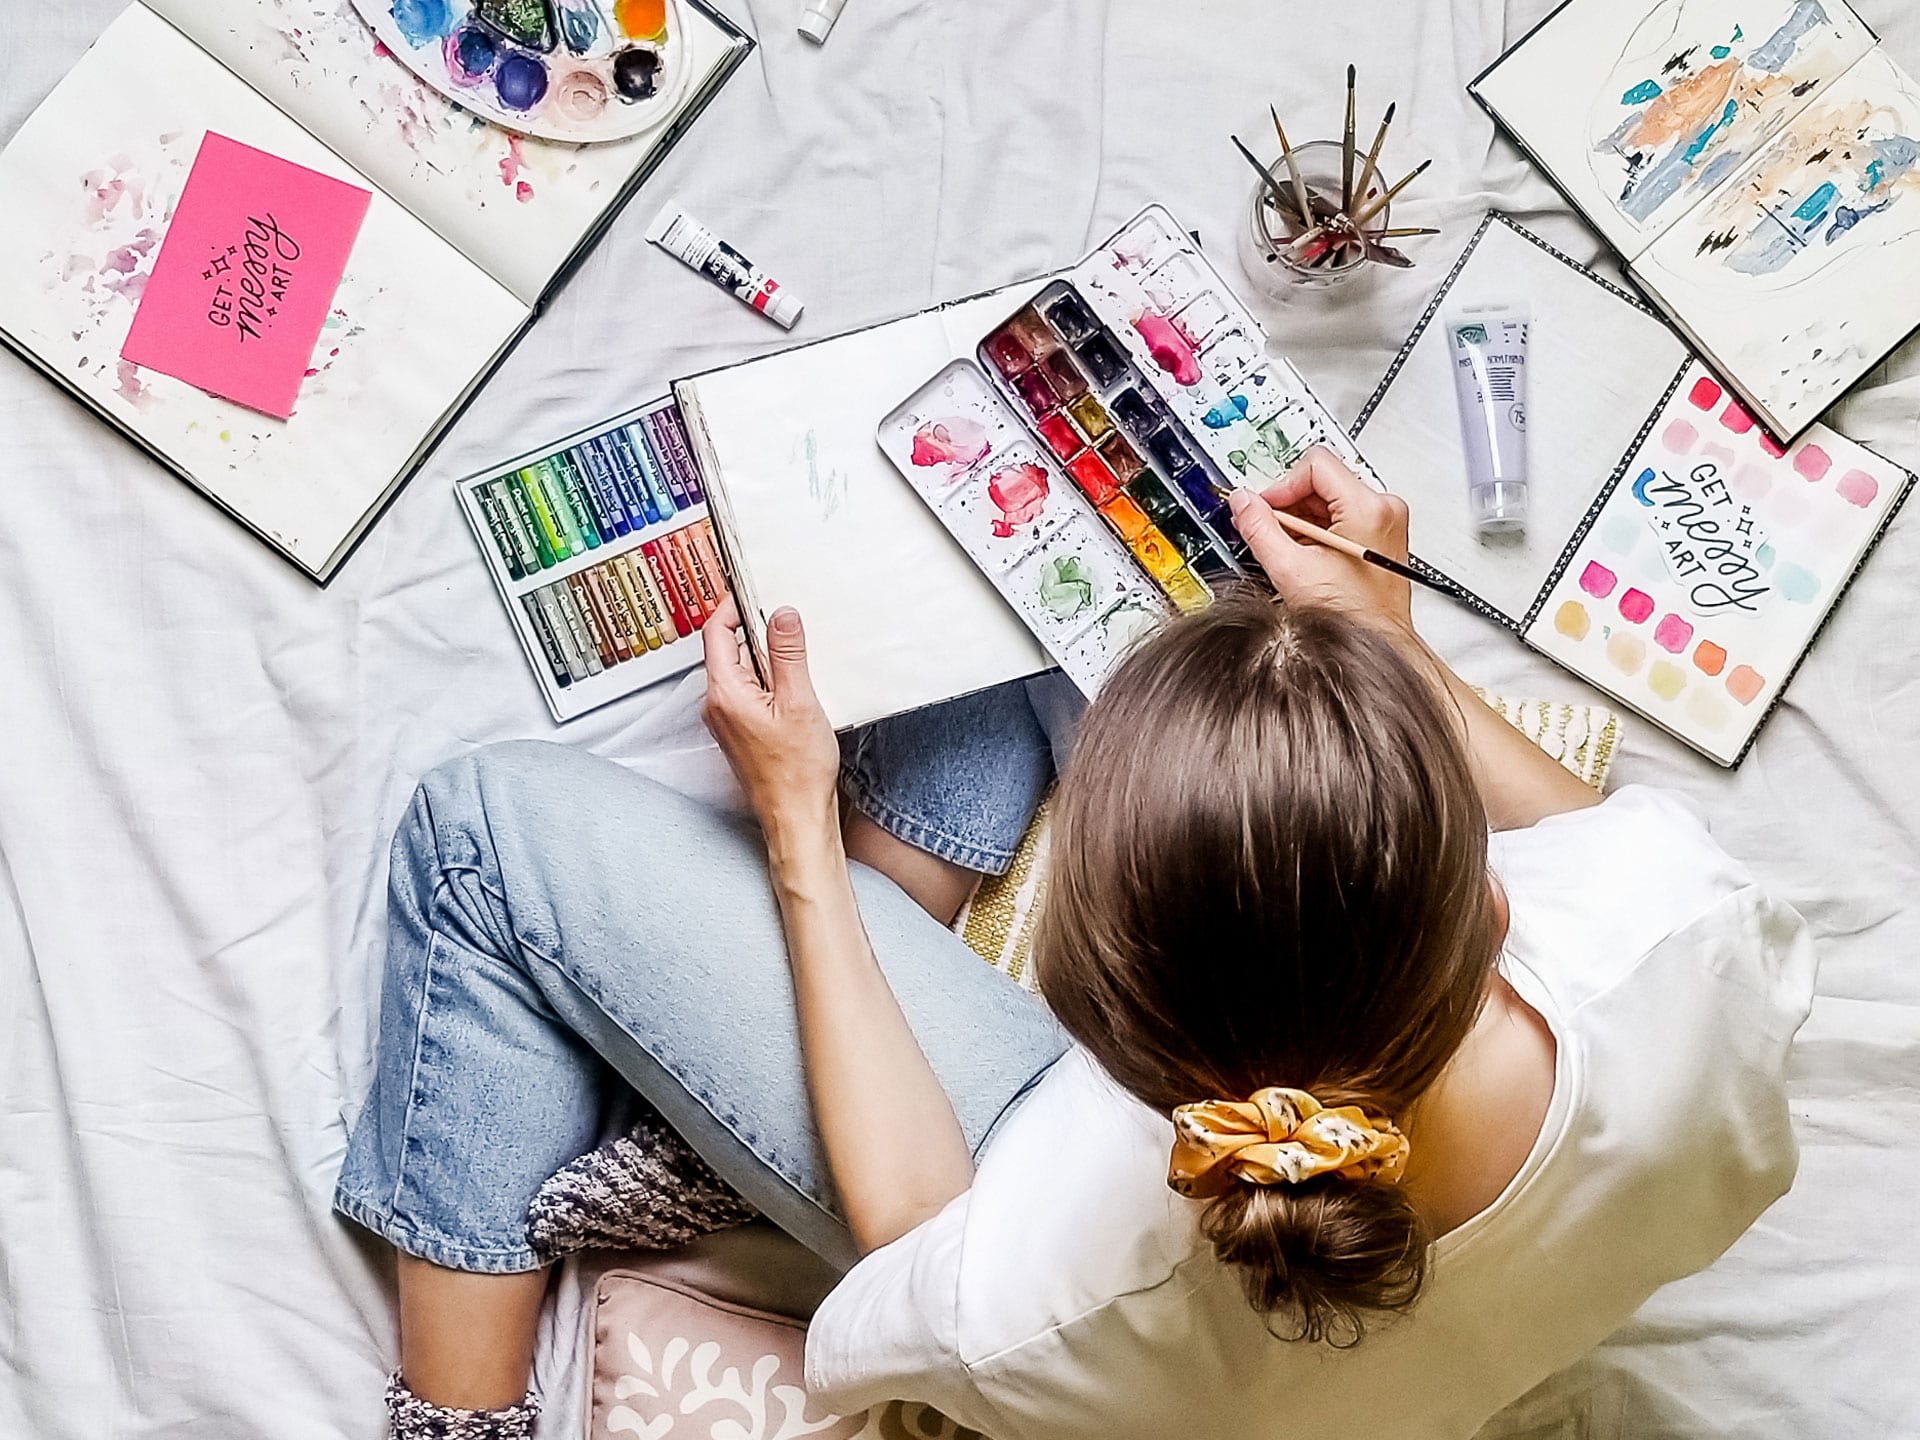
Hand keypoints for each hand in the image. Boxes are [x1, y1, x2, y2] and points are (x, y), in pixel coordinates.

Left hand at [701, 597, 841, 848]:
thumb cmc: (796, 773)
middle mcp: (717, 704)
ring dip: (767, 657)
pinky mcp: (741, 729)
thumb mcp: (799, 702)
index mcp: (725, 692)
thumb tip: (781, 614)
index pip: (716, 632)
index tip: (756, 590)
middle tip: (788, 620)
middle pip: (728, 648)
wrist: (797, 817)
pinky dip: (770, 679)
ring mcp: (727, 718)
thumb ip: (788, 654)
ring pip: (741, 670)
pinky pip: (750, 690)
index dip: (734, 606)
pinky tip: (796, 686)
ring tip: (798, 656)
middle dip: (756, 629)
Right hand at [1226, 446, 1415, 640]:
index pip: (1315, 465)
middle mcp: (1384, 508)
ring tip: (1290, 551)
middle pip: (1322, 480)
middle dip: (1290, 506)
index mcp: (1368, 508)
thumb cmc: (1350, 617)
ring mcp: (1385, 521)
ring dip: (1302, 520)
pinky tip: (1306, 556)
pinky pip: (1341, 515)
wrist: (1376, 641)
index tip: (1264, 507)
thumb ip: (1259, 529)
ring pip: (1329, 498)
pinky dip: (1317, 531)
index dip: (1281, 486)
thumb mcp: (1291, 570)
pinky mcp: (1381, 534)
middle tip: (1271, 531)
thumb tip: (1242, 502)